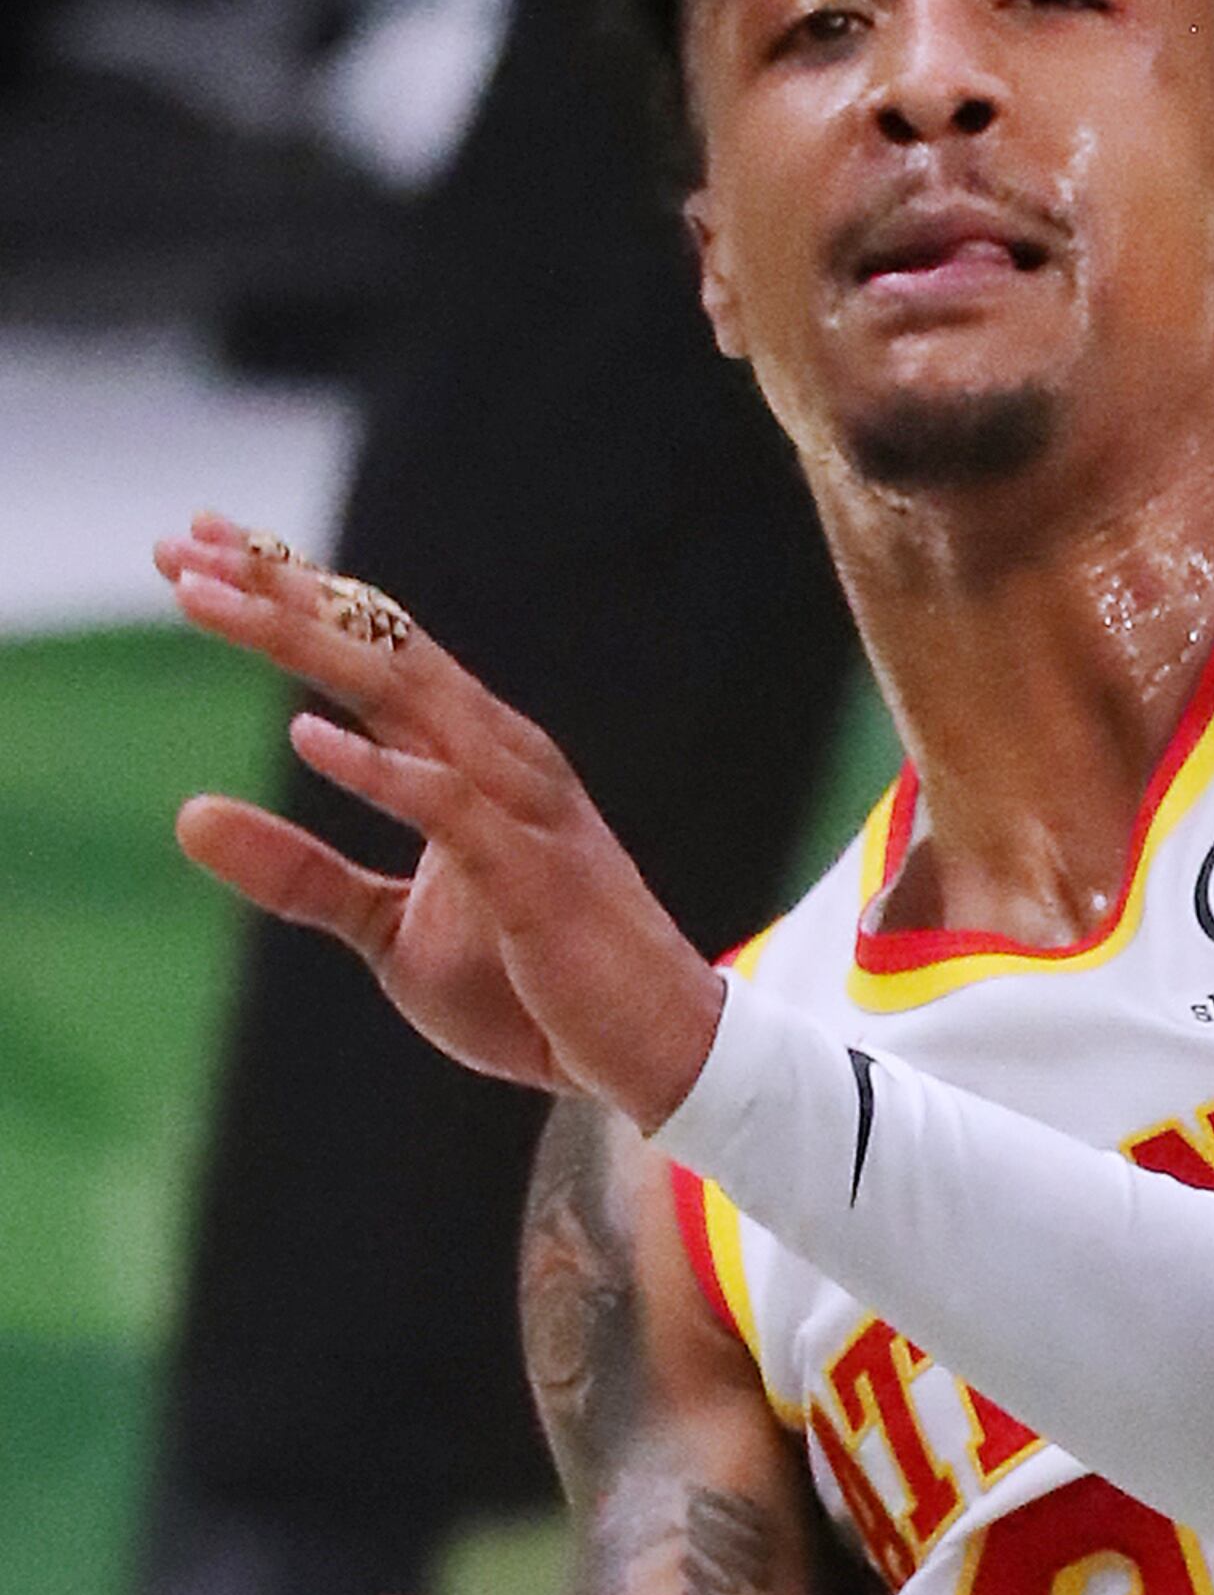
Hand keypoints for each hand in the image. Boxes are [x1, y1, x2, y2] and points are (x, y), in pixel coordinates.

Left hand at [156, 516, 724, 1125]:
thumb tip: (187, 814)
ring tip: (214, 602)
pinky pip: (448, 805)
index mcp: (474, 758)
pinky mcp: (531, 873)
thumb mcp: (388, 932)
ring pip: (406, 697)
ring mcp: (521, 808)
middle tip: (179, 543)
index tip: (188, 551)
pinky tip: (305, 736)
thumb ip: (298, 872)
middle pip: (380, 647)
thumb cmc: (533, 986)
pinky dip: (379, 768)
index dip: (284, 596)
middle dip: (279, 589)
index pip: (372, 651)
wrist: (652, 1050)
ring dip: (307, 643)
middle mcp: (500, 757)